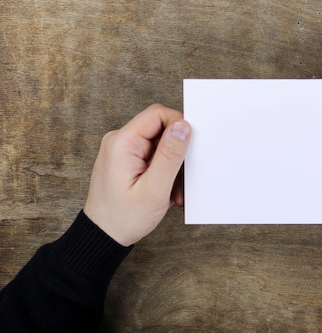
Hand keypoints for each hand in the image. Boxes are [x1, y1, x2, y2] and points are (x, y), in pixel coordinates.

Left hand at [84, 104, 191, 246]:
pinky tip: (167, 191)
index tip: (190, 150)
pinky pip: (155, 156)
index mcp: (122, 142)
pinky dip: (165, 172)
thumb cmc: (124, 218)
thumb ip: (170, 155)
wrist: (103, 237)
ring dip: (173, 166)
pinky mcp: (128, 160)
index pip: (158, 114)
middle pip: (161, 129)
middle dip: (177, 153)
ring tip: (173, 191)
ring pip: (161, 144)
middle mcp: (120, 141)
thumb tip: (183, 126)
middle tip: (182, 179)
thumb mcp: (154, 189)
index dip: (179, 126)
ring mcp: (123, 150)